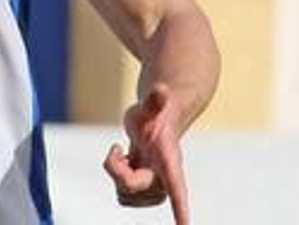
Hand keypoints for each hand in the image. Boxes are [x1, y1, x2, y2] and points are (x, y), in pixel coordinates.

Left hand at [104, 83, 190, 223]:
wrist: (158, 120)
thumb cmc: (154, 113)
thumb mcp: (151, 104)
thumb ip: (155, 100)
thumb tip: (161, 88)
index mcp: (170, 161)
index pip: (177, 189)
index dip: (181, 210)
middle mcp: (165, 179)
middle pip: (132, 188)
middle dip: (118, 170)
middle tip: (118, 148)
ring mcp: (156, 188)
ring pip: (125, 196)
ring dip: (117, 176)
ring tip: (126, 156)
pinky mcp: (145, 191)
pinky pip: (122, 196)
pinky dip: (117, 180)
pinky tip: (126, 163)